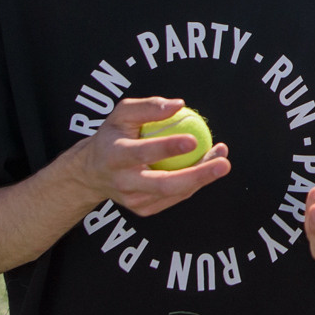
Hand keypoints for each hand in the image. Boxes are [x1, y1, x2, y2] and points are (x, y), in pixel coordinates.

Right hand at [68, 97, 231, 216]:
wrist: (91, 173)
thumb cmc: (112, 136)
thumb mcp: (121, 114)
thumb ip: (148, 107)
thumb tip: (179, 105)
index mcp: (115, 156)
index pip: (142, 152)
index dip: (168, 148)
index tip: (193, 140)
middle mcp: (124, 183)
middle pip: (165, 184)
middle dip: (198, 176)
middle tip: (223, 163)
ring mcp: (134, 200)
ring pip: (176, 192)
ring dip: (203, 176)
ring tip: (221, 157)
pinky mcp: (144, 209)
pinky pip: (176, 196)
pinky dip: (194, 182)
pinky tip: (206, 166)